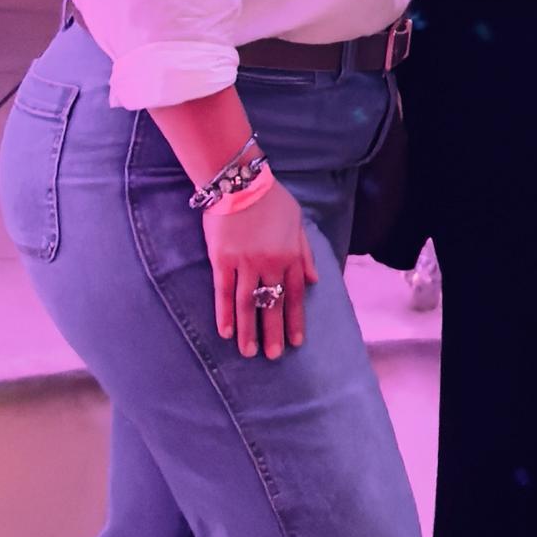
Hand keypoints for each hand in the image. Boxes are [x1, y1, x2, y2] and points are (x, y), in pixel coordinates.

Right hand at [208, 169, 318, 356]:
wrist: (239, 180)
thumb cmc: (270, 198)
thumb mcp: (296, 222)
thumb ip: (305, 252)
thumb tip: (314, 280)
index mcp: (290, 255)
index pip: (295, 295)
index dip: (296, 320)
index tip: (296, 342)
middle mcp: (270, 263)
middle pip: (273, 304)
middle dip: (274, 332)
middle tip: (274, 356)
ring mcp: (245, 263)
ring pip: (248, 304)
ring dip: (248, 330)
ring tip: (248, 352)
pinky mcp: (222, 260)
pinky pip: (224, 292)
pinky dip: (224, 314)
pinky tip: (225, 332)